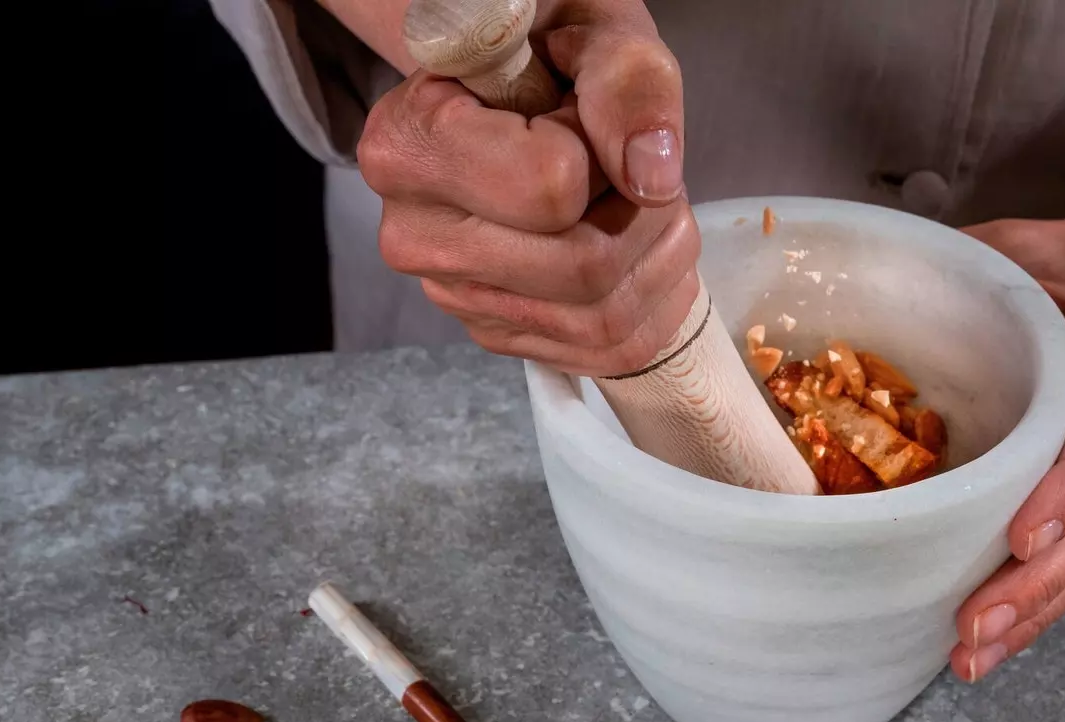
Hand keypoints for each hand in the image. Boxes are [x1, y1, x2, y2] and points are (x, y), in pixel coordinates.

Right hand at [354, 0, 697, 375]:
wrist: (517, 92)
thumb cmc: (552, 55)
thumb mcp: (596, 31)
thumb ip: (627, 84)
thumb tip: (651, 179)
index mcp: (408, 145)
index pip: (549, 187)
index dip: (599, 150)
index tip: (580, 116)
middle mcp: (414, 235)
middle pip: (582, 267)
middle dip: (641, 213)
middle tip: (629, 165)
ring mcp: (455, 296)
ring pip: (603, 315)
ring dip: (656, 255)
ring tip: (639, 200)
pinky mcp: (498, 333)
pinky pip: (608, 348)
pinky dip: (653, 296)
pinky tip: (639, 244)